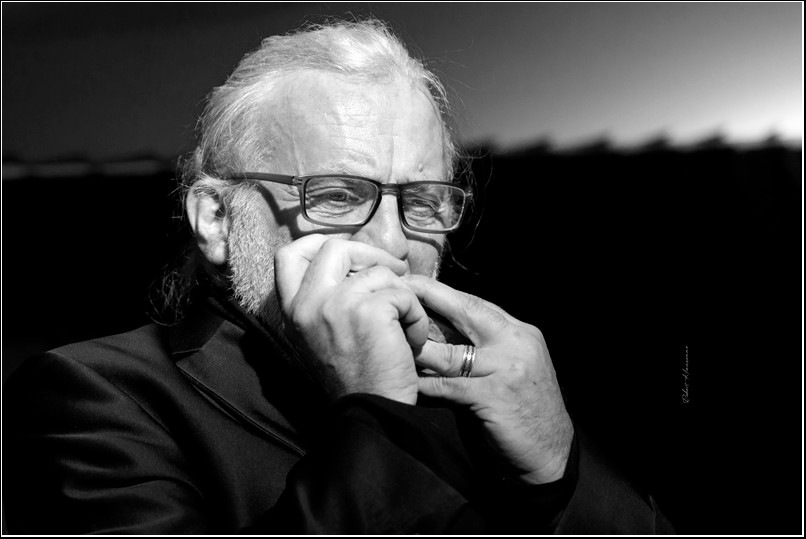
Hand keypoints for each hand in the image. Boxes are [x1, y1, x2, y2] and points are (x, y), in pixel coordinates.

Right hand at [275, 235, 429, 403]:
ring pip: (379, 271)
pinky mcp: (369, 311)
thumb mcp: (323, 335)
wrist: (370, 415)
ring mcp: (335, 305)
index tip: (349, 254)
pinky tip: (410, 341)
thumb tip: (357, 259)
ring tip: (402, 328)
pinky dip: (415, 315)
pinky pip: (403, 292)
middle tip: (393, 274)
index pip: (289, 254)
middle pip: (334, 247)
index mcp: (292, 311)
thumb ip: (327, 298)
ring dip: (401, 296)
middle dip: (369, 255)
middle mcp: (307, 304)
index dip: (320, 243)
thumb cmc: (356, 377)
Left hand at [404, 275, 573, 484]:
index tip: (414, 283)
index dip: (443, 293)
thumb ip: (485, 346)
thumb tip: (439, 329)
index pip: (476, 304)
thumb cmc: (525, 411)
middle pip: (465, 312)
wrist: (551, 453)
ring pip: (451, 352)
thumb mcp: (512, 367)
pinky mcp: (495, 396)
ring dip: (419, 348)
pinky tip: (406, 382)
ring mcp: (507, 368)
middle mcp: (516, 342)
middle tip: (397, 290)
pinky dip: (426, 385)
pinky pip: (449, 387)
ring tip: (392, 340)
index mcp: (519, 332)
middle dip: (428, 298)